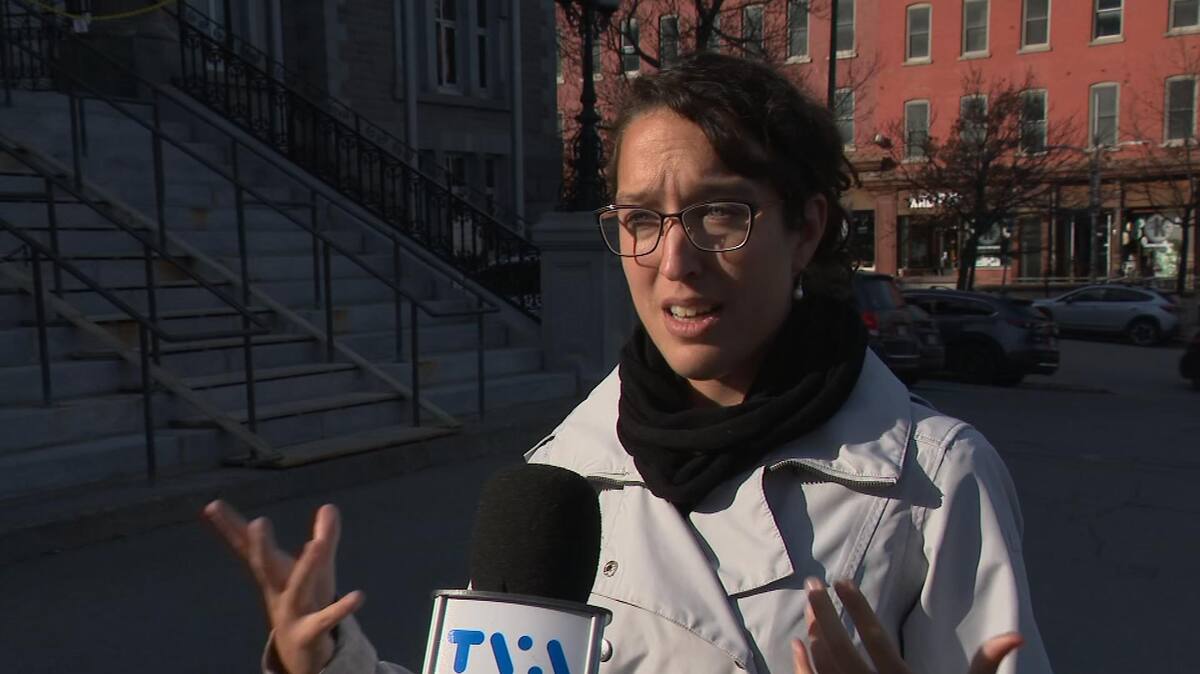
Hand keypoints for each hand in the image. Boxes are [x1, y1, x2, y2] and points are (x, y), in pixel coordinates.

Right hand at [203, 500, 364, 673]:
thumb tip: (330, 505)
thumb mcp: (318, 568)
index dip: (231, 527)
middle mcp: (278, 591)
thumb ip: (325, 536)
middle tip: (258, 522)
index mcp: (274, 573)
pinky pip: (327, 619)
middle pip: (266, 567)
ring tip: (315, 545)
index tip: (212, 505)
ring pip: (297, 589)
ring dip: (305, 568)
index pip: (250, 547)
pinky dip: (341, 608)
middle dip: (262, 546)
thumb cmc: (307, 603)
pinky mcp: (312, 631)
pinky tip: (359, 595)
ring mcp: (292, 612)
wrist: (301, 653)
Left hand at [791, 578, 1022, 673]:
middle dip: (825, 614)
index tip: (842, 580)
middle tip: (812, 585)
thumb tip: (1017, 635)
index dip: (858, 607)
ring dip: (814, 635)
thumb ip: (986, 665)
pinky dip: (803, 666)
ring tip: (810, 607)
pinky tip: (797, 644)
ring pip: (825, 668)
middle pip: (841, 649)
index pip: (877, 638)